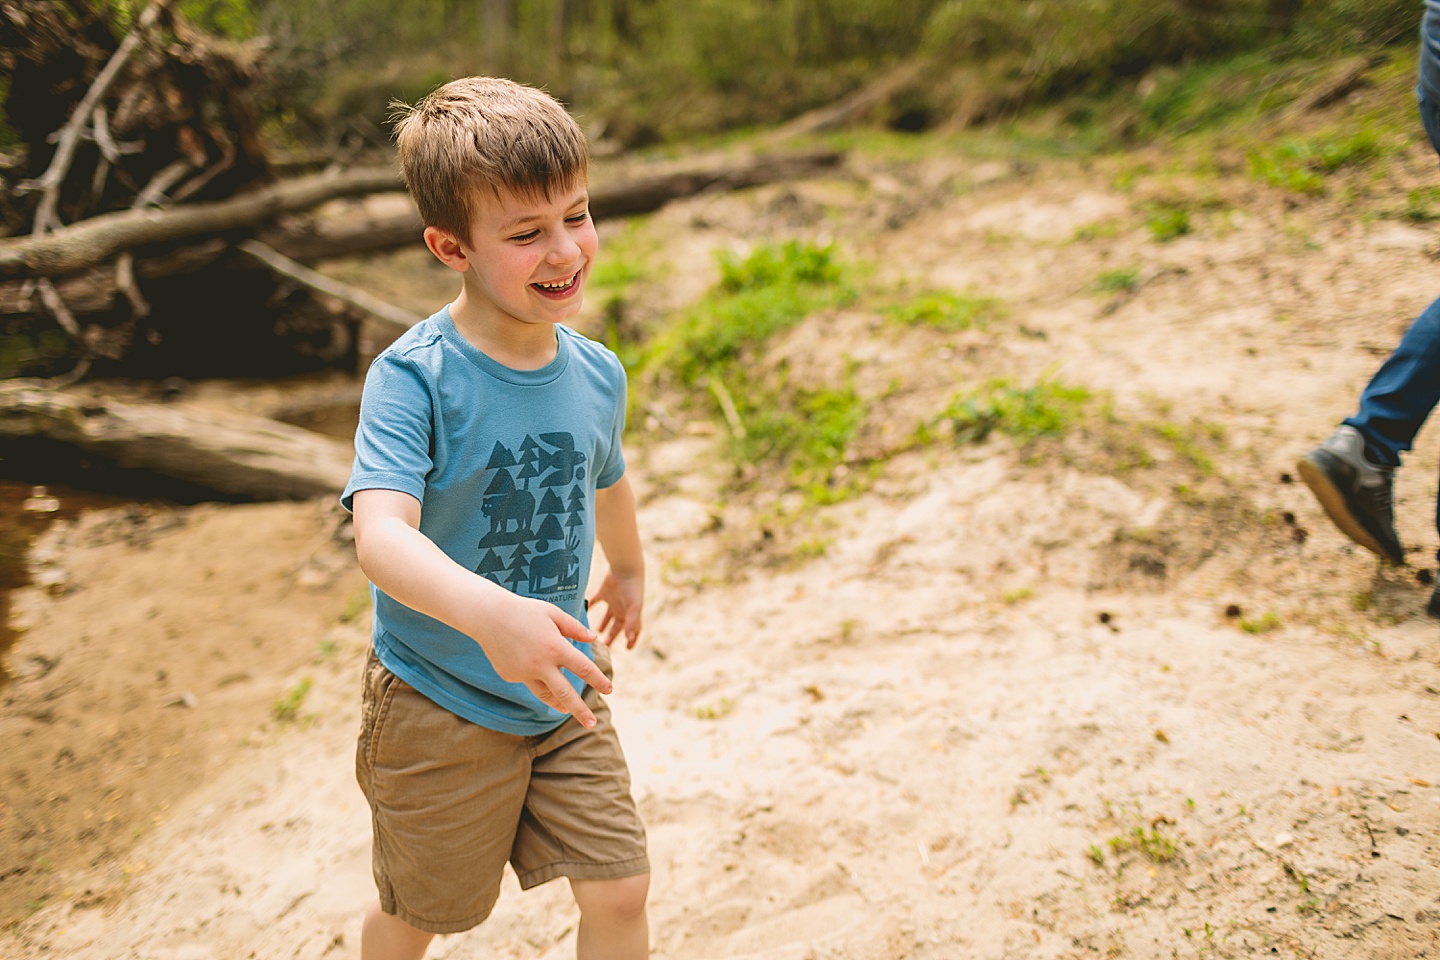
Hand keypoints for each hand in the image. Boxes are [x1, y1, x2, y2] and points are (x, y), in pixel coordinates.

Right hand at [468, 592, 610, 727]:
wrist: (488, 615)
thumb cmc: (525, 611)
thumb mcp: (552, 614)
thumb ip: (574, 628)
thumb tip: (593, 639)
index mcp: (556, 647)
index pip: (583, 669)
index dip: (598, 680)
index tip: (609, 690)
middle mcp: (541, 665)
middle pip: (566, 694)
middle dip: (581, 711)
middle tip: (592, 724)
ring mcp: (524, 673)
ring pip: (545, 694)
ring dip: (558, 703)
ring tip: (566, 710)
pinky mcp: (510, 676)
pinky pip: (527, 681)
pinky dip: (533, 678)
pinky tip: (529, 666)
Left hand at [587, 569, 643, 648]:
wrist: (625, 567)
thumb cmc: (632, 588)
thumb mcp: (634, 607)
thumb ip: (632, 623)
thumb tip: (630, 639)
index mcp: (630, 613)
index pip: (632, 630)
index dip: (631, 640)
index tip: (627, 649)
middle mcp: (622, 608)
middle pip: (617, 626)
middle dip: (612, 636)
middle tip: (605, 646)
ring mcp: (613, 600)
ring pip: (607, 616)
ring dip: (602, 624)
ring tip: (596, 631)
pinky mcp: (604, 591)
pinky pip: (594, 601)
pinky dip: (589, 606)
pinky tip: (582, 611)